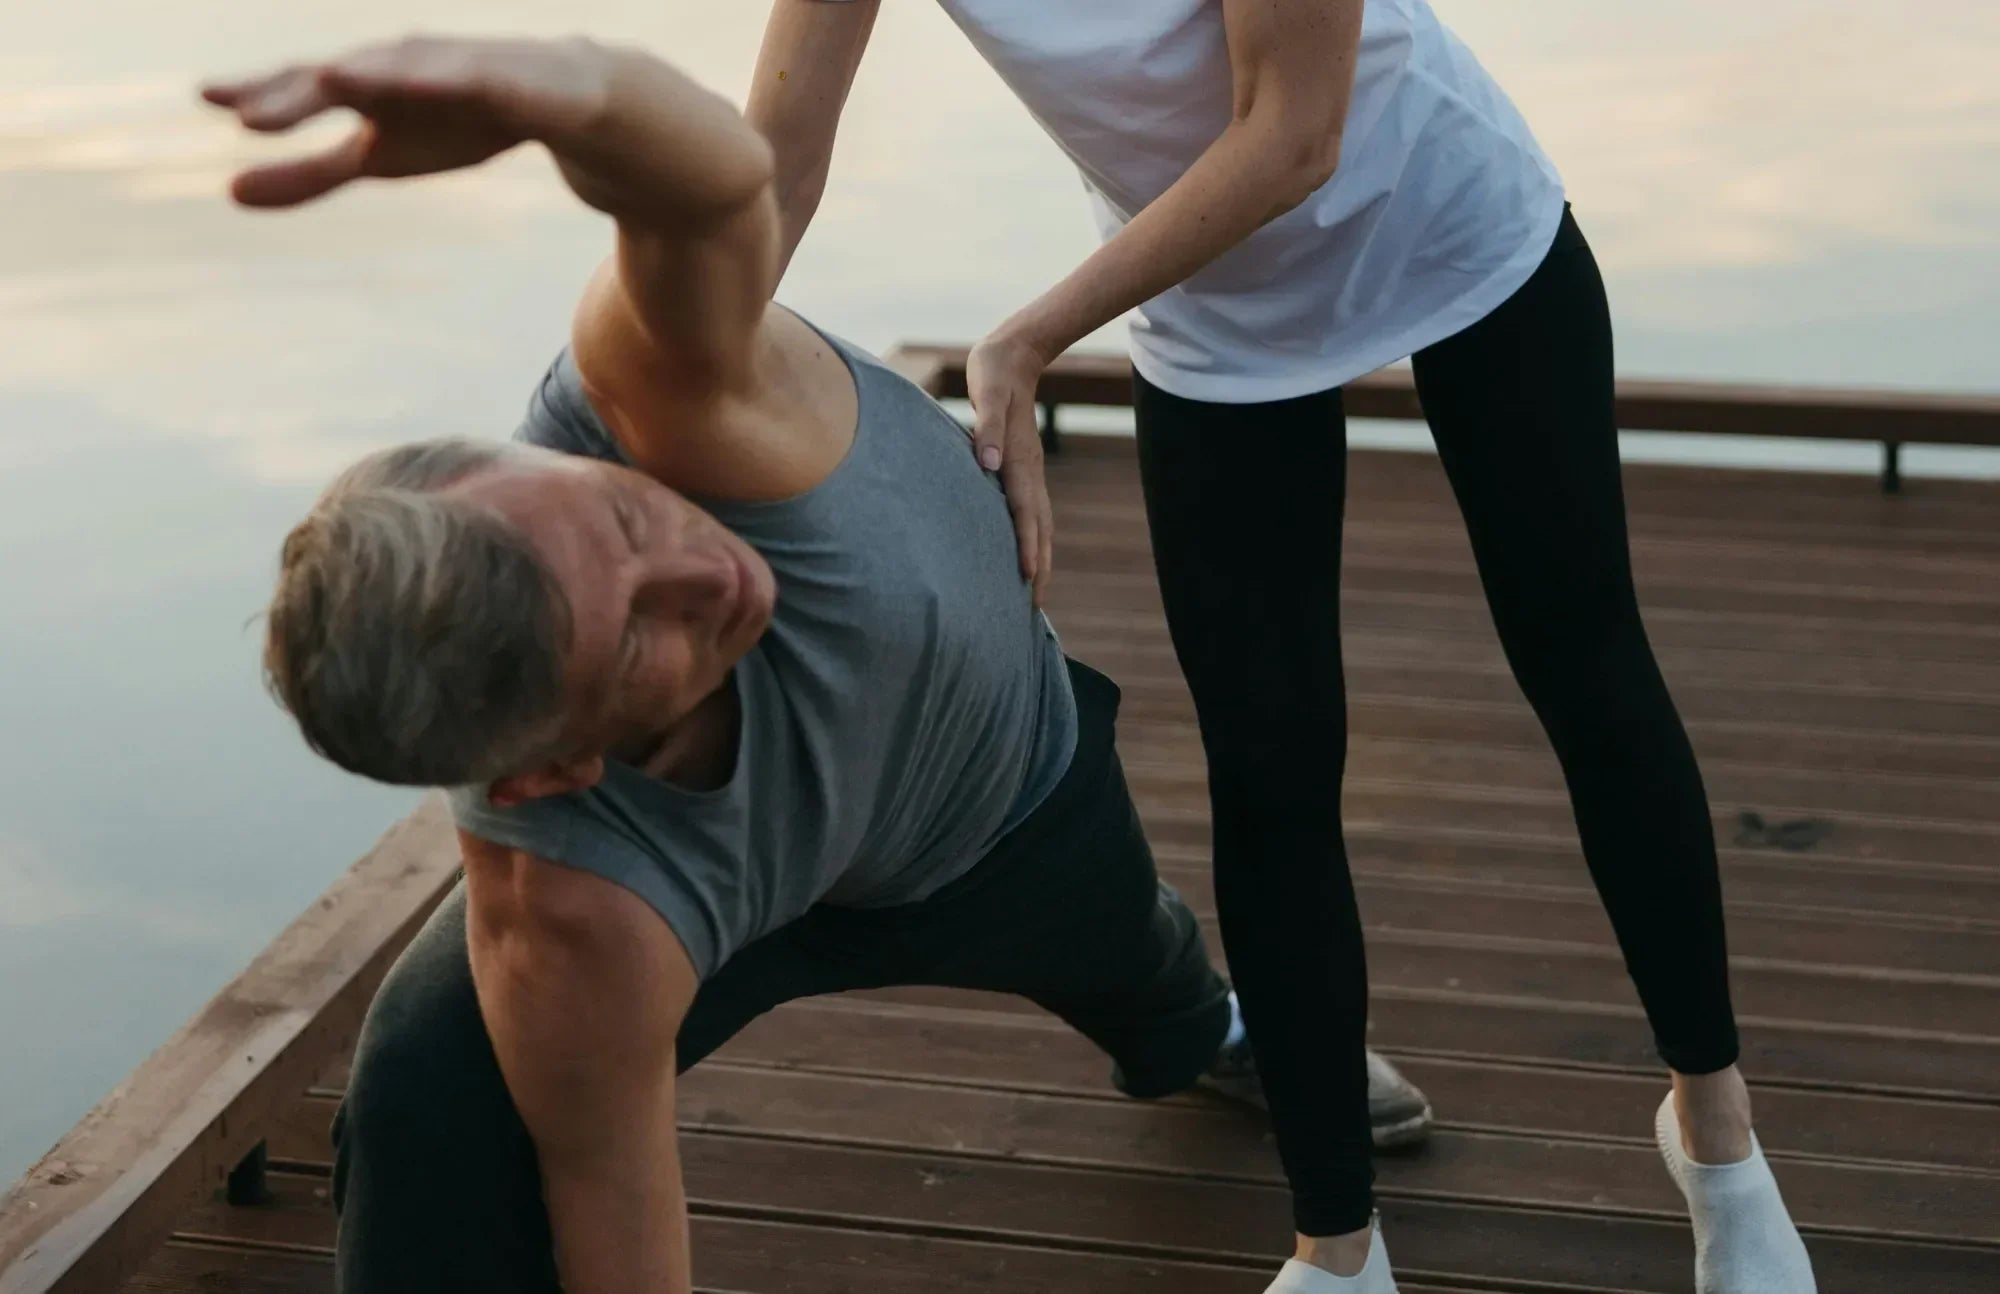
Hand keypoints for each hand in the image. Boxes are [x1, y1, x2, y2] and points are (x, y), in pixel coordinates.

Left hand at [201, 35, 609, 207]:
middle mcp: (393, 65)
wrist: (555, 104)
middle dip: (297, 94)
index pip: (300, 88)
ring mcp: (444, 64)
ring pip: (397, 67)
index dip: (259, 93)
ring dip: (363, 73)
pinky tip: (420, 83)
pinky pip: (467, 75)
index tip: (208, 98)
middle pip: (340, 77)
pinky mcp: (496, 75)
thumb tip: (226, 193)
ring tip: (329, 83)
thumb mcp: (374, 157)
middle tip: (251, 117)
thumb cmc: (453, 122)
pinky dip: (442, 76)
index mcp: (359, 86)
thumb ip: (306, 174)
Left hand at [965, 330, 1054, 605]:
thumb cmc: (994, 373)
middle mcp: (1029, 470)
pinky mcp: (1021, 467)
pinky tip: (1024, 552)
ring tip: (1036, 592)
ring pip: (1039, 524)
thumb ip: (988, 427)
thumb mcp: (988, 393)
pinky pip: (1030, 512)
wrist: (1013, 354)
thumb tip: (988, 463)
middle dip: (1040, 567)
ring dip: (1039, 557)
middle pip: (1039, 528)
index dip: (1027, 546)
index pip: (1024, 512)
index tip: (1028, 577)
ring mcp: (1029, 471)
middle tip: (1036, 608)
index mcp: (1018, 459)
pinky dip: (1032, 538)